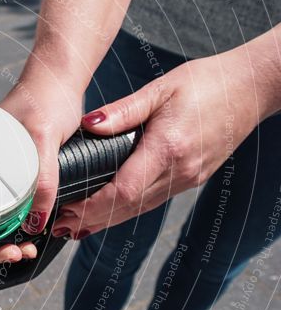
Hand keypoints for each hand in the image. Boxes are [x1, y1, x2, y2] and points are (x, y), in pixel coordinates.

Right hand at [0, 77, 83, 265]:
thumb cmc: (45, 99)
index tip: (3, 252)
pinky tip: (28, 229)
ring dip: (7, 237)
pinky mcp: (15, 172)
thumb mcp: (43, 138)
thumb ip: (41, 179)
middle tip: (18, 253)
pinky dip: (17, 222)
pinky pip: (10, 204)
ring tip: (25, 247)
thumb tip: (34, 222)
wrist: (59, 80)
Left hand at [53, 51, 267, 238]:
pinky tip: (106, 214)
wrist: (251, 88)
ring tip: (73, 227)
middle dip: (91, 220)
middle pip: (128, 208)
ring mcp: (187, 179)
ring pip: (139, 209)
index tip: (66, 210)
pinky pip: (152, 201)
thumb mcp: (160, 89)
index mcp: (167, 148)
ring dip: (105, 221)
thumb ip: (122, 111)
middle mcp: (179, 171)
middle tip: (58, 226)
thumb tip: (89, 124)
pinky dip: (125, 210)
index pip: (123, 191)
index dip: (92, 207)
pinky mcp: (191, 179)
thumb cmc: (206, 82)